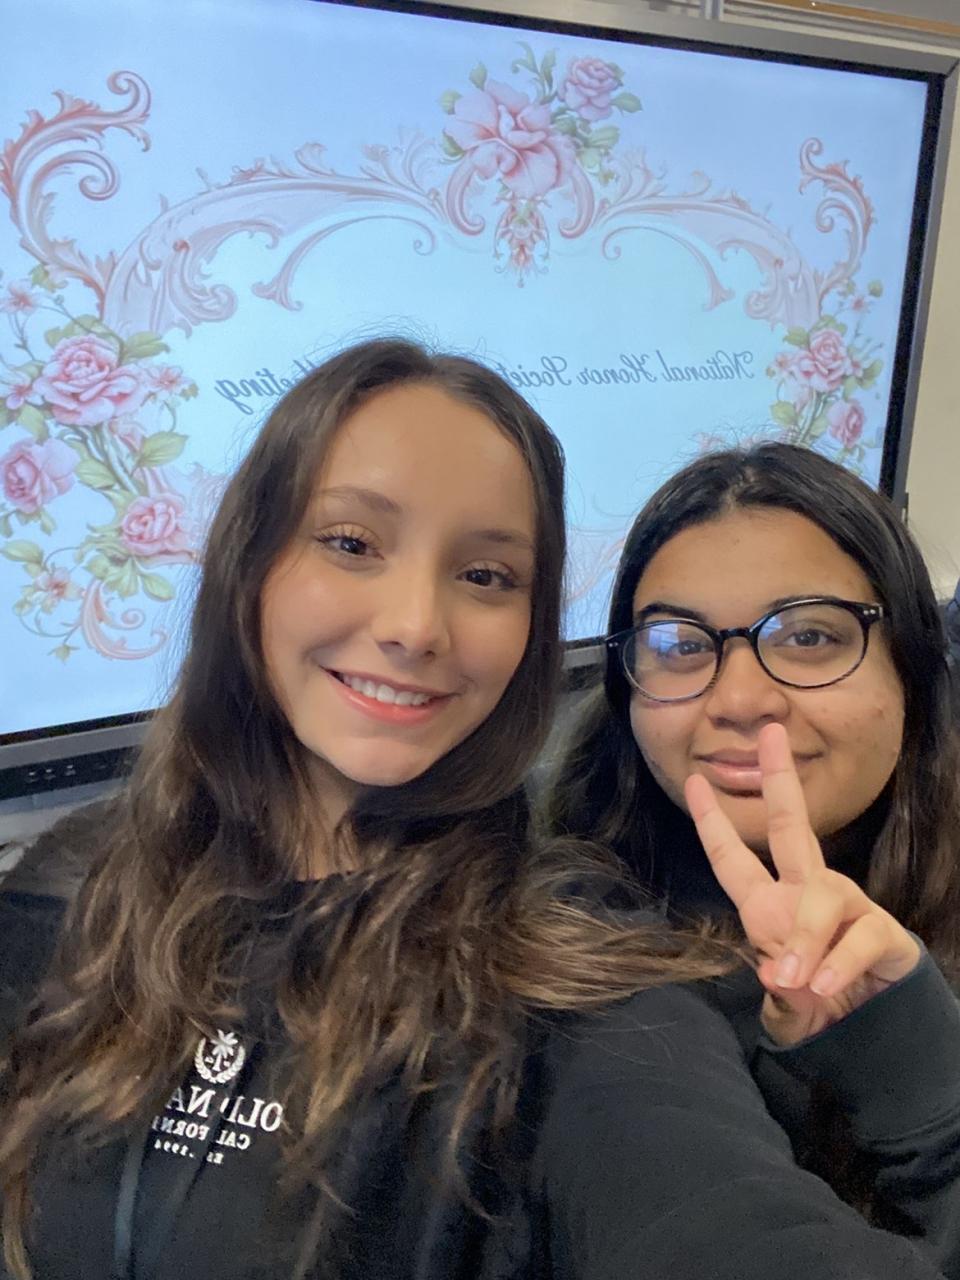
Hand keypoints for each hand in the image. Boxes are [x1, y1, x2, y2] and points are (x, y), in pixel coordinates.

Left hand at [684, 722, 919, 1044]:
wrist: (874, 1030)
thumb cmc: (819, 1005)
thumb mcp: (786, 1007)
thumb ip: (779, 997)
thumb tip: (776, 977)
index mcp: (770, 904)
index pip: (734, 858)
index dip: (712, 823)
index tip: (693, 780)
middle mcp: (807, 892)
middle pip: (789, 826)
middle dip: (778, 780)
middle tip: (768, 735)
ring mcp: (846, 905)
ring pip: (821, 897)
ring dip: (805, 938)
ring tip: (797, 978)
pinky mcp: (881, 930)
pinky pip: (861, 935)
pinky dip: (839, 962)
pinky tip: (824, 984)